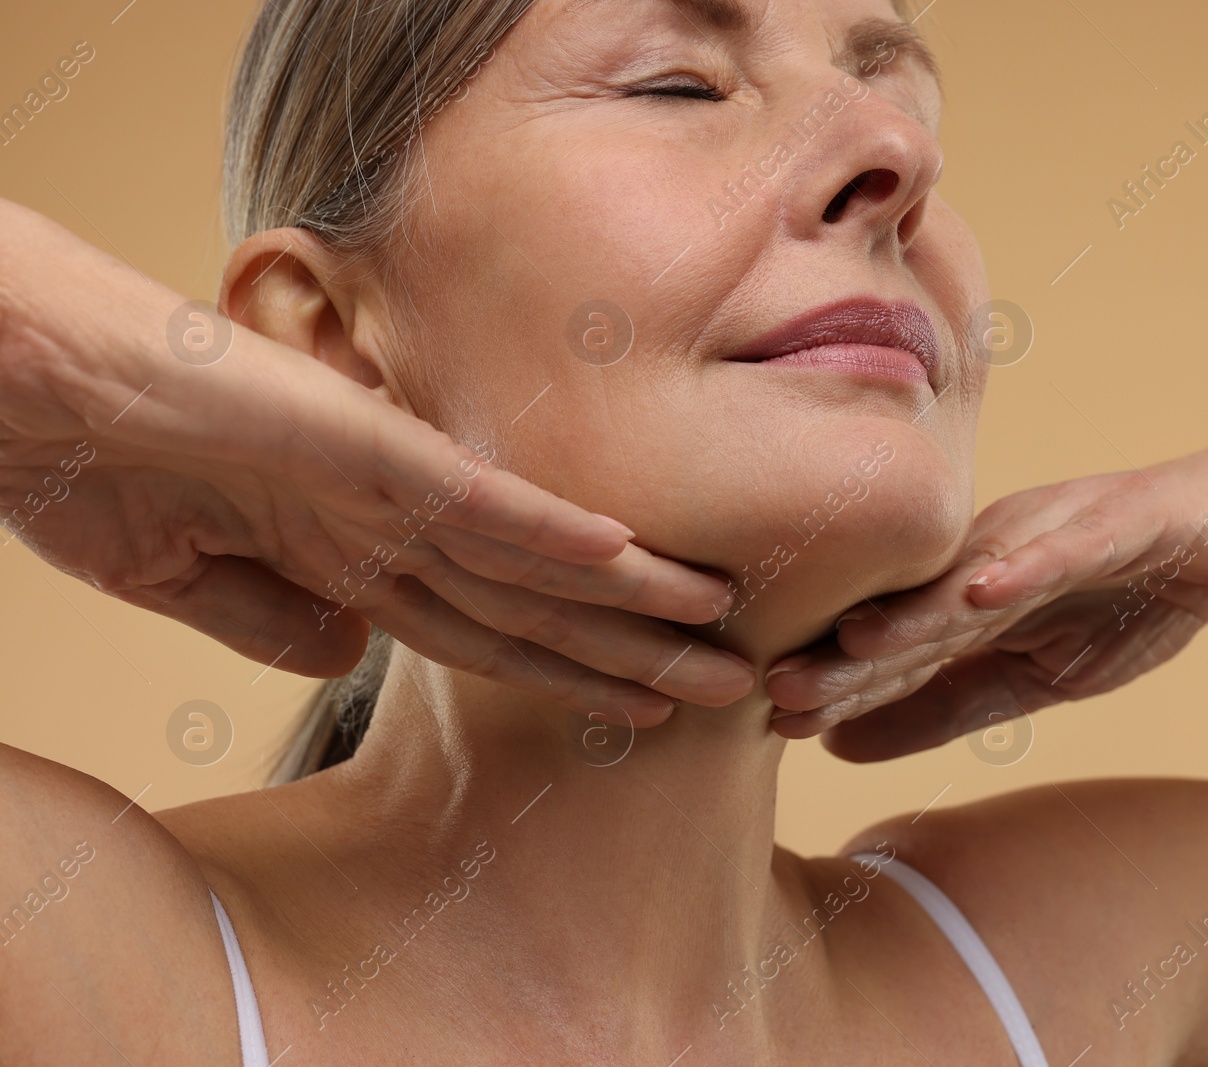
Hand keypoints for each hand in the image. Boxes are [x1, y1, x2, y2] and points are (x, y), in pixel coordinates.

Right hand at [0, 200, 752, 723]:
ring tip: (726, 633)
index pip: (493, 631)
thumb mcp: (185, 578)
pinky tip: (626, 555)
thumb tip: (345, 659)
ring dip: (631, 598)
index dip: (576, 673)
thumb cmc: (93, 466)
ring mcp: (383, 482)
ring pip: (532, 558)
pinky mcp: (363, 445)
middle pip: (538, 606)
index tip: (651, 705)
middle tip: (740, 686)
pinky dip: (549, 529)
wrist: (27, 381)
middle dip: (638, 653)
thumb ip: (272, 618)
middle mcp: (391, 521)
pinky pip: (473, 497)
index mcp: (353, 555)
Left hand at [763, 440, 1207, 757]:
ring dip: (916, 610)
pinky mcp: (1122, 518)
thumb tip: (837, 746)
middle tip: (776, 688)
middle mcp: (995, 554)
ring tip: (853, 641)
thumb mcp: (1036, 679)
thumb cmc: (1122, 600)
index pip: (896, 649)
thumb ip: (946, 708)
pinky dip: (1031, 565)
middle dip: (847, 653)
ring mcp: (1054, 532)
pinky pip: (1073, 545)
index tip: (769, 720)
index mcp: (967, 594)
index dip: (838, 684)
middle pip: (915, 612)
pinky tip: (986, 589)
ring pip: (975, 576)